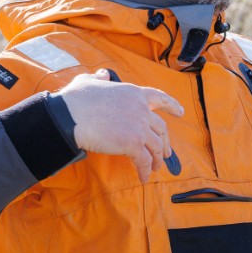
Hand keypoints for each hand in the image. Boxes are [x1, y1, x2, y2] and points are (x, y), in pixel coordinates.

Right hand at [58, 69, 184, 181]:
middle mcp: (141, 109)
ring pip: (156, 146)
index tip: (180, 113)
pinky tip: (143, 177)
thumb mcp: (89, 81)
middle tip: (167, 153)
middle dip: (166, 142)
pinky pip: (144, 160)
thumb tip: (103, 75)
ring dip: (157, 159)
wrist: (70, 115)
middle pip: (161, 128)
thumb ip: (99, 78)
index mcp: (134, 93)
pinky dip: (145, 170)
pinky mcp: (133, 144)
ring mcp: (139, 127)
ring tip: (154, 168)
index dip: (172, 106)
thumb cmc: (76, 98)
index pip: (159, 98)